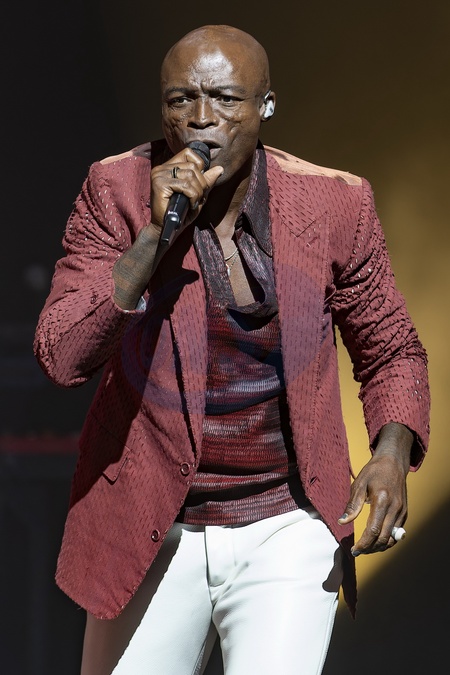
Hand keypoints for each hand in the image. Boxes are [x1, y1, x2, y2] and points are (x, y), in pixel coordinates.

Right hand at [150, 146, 223, 232]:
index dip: (199, 167)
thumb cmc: (181, 213)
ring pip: (190, 175)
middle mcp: (162, 168)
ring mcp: (159, 175)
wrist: (166, 229)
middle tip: (198, 198)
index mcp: (168, 167)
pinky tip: (190, 205)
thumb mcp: (197, 195)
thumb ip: (206, 181)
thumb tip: (220, 168)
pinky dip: (193, 196)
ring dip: (198, 192)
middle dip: (202, 184)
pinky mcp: (159, 184)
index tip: (199, 185)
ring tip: (194, 202)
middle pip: (193, 166)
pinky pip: (185, 185)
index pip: (188, 153)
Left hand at [338, 423, 412, 555]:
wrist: (393, 462)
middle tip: (358, 551)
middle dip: (370, 549)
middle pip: (384, 538)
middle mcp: (395, 508)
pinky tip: (376, 541)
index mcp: (382, 500)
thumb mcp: (359, 483)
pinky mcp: (405, 512)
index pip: (374, 529)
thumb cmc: (374, 472)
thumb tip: (342, 522)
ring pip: (393, 538)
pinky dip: (388, 540)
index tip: (354, 550)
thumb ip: (352, 505)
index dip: (364, 543)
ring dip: (379, 547)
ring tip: (366, 549)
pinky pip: (397, 533)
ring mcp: (402, 511)